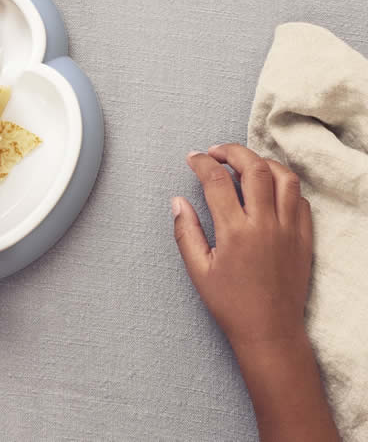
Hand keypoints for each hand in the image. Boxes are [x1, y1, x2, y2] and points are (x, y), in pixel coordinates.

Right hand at [172, 144, 336, 441]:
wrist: (271, 331)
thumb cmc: (231, 304)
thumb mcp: (198, 270)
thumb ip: (185, 231)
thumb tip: (177, 201)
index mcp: (234, 231)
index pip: (217, 180)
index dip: (201, 162)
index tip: (193, 158)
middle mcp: (265, 224)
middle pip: (254, 168)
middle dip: (232, 151)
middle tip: (216, 152)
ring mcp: (290, 229)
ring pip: (284, 177)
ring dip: (263, 163)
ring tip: (245, 165)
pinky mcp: (305, 238)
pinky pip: (301, 200)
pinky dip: (284, 185)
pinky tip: (269, 189)